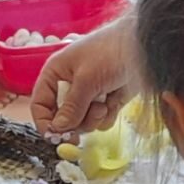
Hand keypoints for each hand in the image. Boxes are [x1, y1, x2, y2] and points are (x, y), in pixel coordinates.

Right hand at [30, 14, 136, 136]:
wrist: (143, 46)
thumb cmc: (109, 52)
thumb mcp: (86, 79)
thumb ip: (71, 107)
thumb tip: (58, 128)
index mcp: (55, 74)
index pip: (40, 104)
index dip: (44, 122)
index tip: (55, 137)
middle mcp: (69, 86)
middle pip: (62, 118)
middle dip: (75, 121)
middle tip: (86, 119)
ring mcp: (89, 95)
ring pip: (82, 122)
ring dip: (93, 118)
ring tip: (104, 103)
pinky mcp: (107, 101)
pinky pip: (100, 121)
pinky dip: (107, 116)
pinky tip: (114, 102)